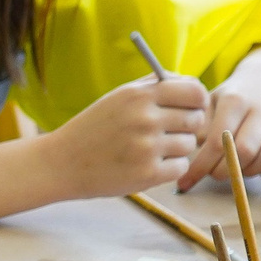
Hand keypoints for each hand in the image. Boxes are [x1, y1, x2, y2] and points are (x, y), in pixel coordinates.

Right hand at [43, 75, 207, 197]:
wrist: (62, 163)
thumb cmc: (94, 128)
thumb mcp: (119, 97)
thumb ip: (155, 86)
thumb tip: (193, 86)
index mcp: (139, 95)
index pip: (195, 92)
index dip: (198, 101)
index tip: (192, 108)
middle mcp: (145, 119)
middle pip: (196, 120)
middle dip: (188, 127)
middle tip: (168, 133)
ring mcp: (147, 148)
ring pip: (189, 145)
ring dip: (176, 149)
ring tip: (151, 150)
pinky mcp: (147, 174)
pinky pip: (180, 167)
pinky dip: (169, 168)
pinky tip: (149, 165)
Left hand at [178, 83, 260, 188]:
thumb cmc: (235, 95)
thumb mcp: (211, 101)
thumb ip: (199, 126)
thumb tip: (188, 156)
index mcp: (236, 100)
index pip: (216, 141)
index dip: (201, 166)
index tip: (186, 180)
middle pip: (245, 150)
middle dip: (225, 171)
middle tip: (215, 174)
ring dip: (251, 171)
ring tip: (237, 170)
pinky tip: (257, 168)